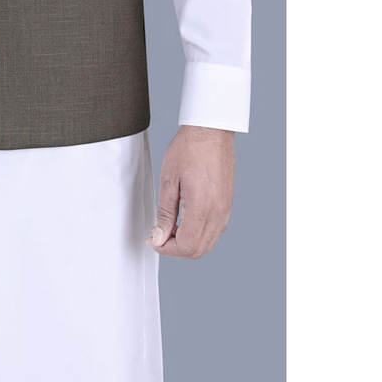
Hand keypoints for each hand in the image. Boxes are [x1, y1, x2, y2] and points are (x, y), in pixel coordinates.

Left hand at [147, 125, 234, 258]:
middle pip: (198, 250)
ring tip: (170, 226)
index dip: (166, 248)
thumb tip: (160, 236)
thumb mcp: (168, 180)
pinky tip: (185, 219)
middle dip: (175, 248)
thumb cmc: (189, 149)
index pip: (186, 247)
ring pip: (208, 243)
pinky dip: (199, 233)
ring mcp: (226, 209)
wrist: (211, 131)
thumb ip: (165, 213)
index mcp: (202, 207)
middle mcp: (218, 213)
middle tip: (159, 233)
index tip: (153, 239)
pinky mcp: (228, 204)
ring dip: (188, 242)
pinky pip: (215, 230)